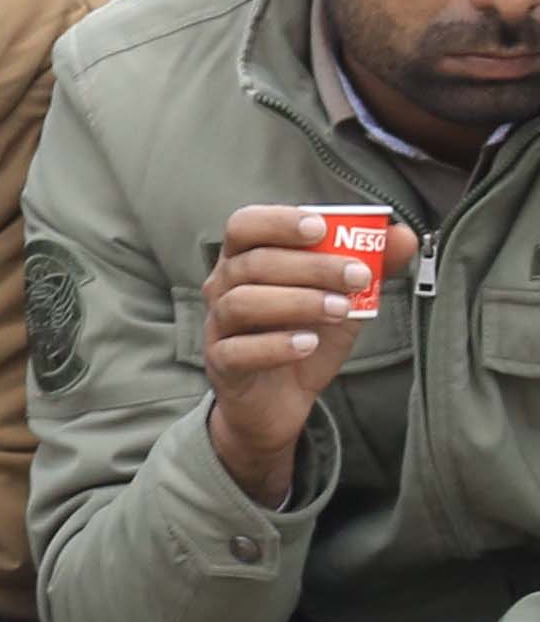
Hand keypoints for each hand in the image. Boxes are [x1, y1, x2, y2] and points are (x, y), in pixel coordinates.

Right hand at [199, 201, 383, 507]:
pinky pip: (239, 350)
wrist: (280, 400)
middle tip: (357, 277)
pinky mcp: (222, 364)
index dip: (278, 222)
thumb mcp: (342, 298)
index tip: (321, 228)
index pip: (244, 225)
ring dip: (297, 302)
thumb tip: (404, 236)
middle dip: (311, 266)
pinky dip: (276, 345)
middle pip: (253, 263)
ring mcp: (218, 325)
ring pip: (242, 302)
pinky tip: (309, 344)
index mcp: (246, 259)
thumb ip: (370, 265)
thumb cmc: (305, 336)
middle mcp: (223, 287)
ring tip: (340, 310)